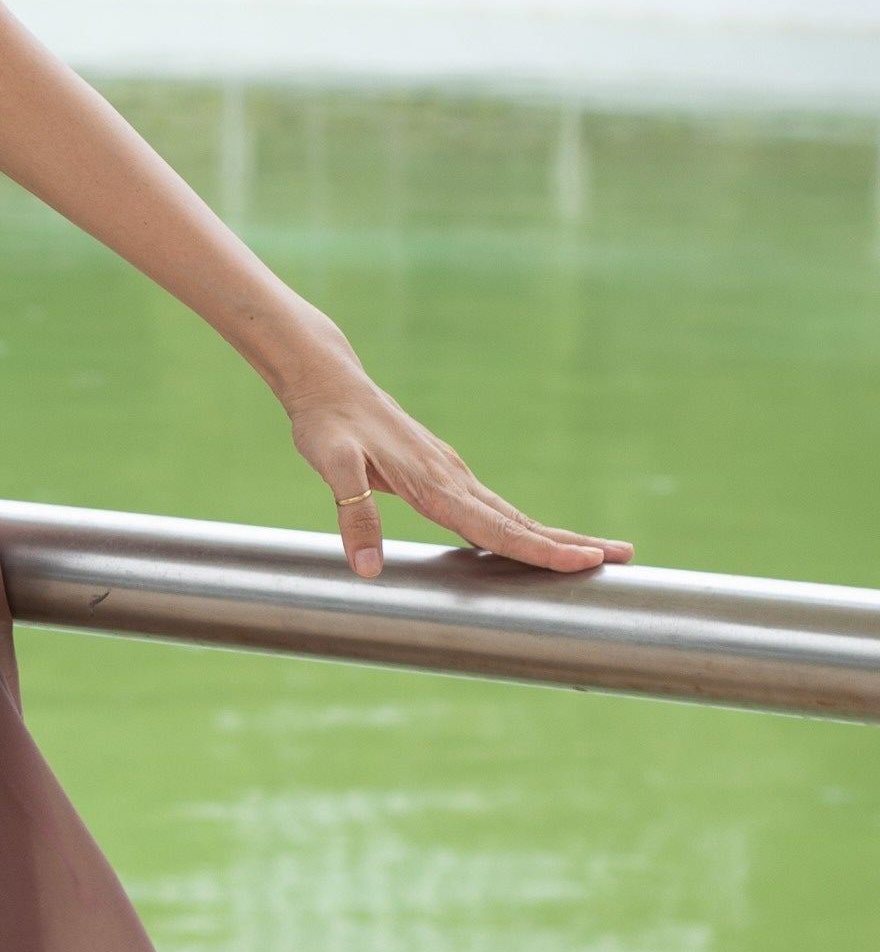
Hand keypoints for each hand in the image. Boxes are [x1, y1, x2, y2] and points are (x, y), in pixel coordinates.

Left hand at [278, 352, 629, 580]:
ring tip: (598, 552)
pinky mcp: (442, 472)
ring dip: (554, 535)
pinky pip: (490, 508)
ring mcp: (451, 474)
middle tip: (624, 558)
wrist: (329, 383)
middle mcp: (452, 479)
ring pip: (511, 513)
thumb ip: (352, 514)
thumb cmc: (326, 425)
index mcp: (434, 485)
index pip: (497, 527)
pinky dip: (520, 526)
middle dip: (572, 543)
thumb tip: (367, 568)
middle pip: (520, 520)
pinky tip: (531, 539)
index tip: (586, 563)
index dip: (541, 550)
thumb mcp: (331, 466)